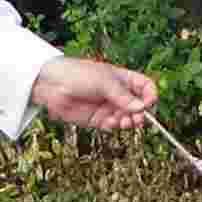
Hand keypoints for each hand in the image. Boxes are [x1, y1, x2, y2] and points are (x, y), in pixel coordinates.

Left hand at [30, 57, 158, 131]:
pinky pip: (112, 126)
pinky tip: (110, 123)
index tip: (148, 104)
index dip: (149, 96)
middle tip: (137, 119)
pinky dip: (114, 127)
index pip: (145, 87)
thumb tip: (141, 109)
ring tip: (124, 122)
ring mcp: (108, 107)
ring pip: (127, 118)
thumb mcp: (104, 82)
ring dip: (128, 122)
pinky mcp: (98, 120)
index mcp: (123, 79)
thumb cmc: (78, 74)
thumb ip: (123, 96)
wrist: (51, 84)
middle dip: (140, 114)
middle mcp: (118, 94)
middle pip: (138, 106)